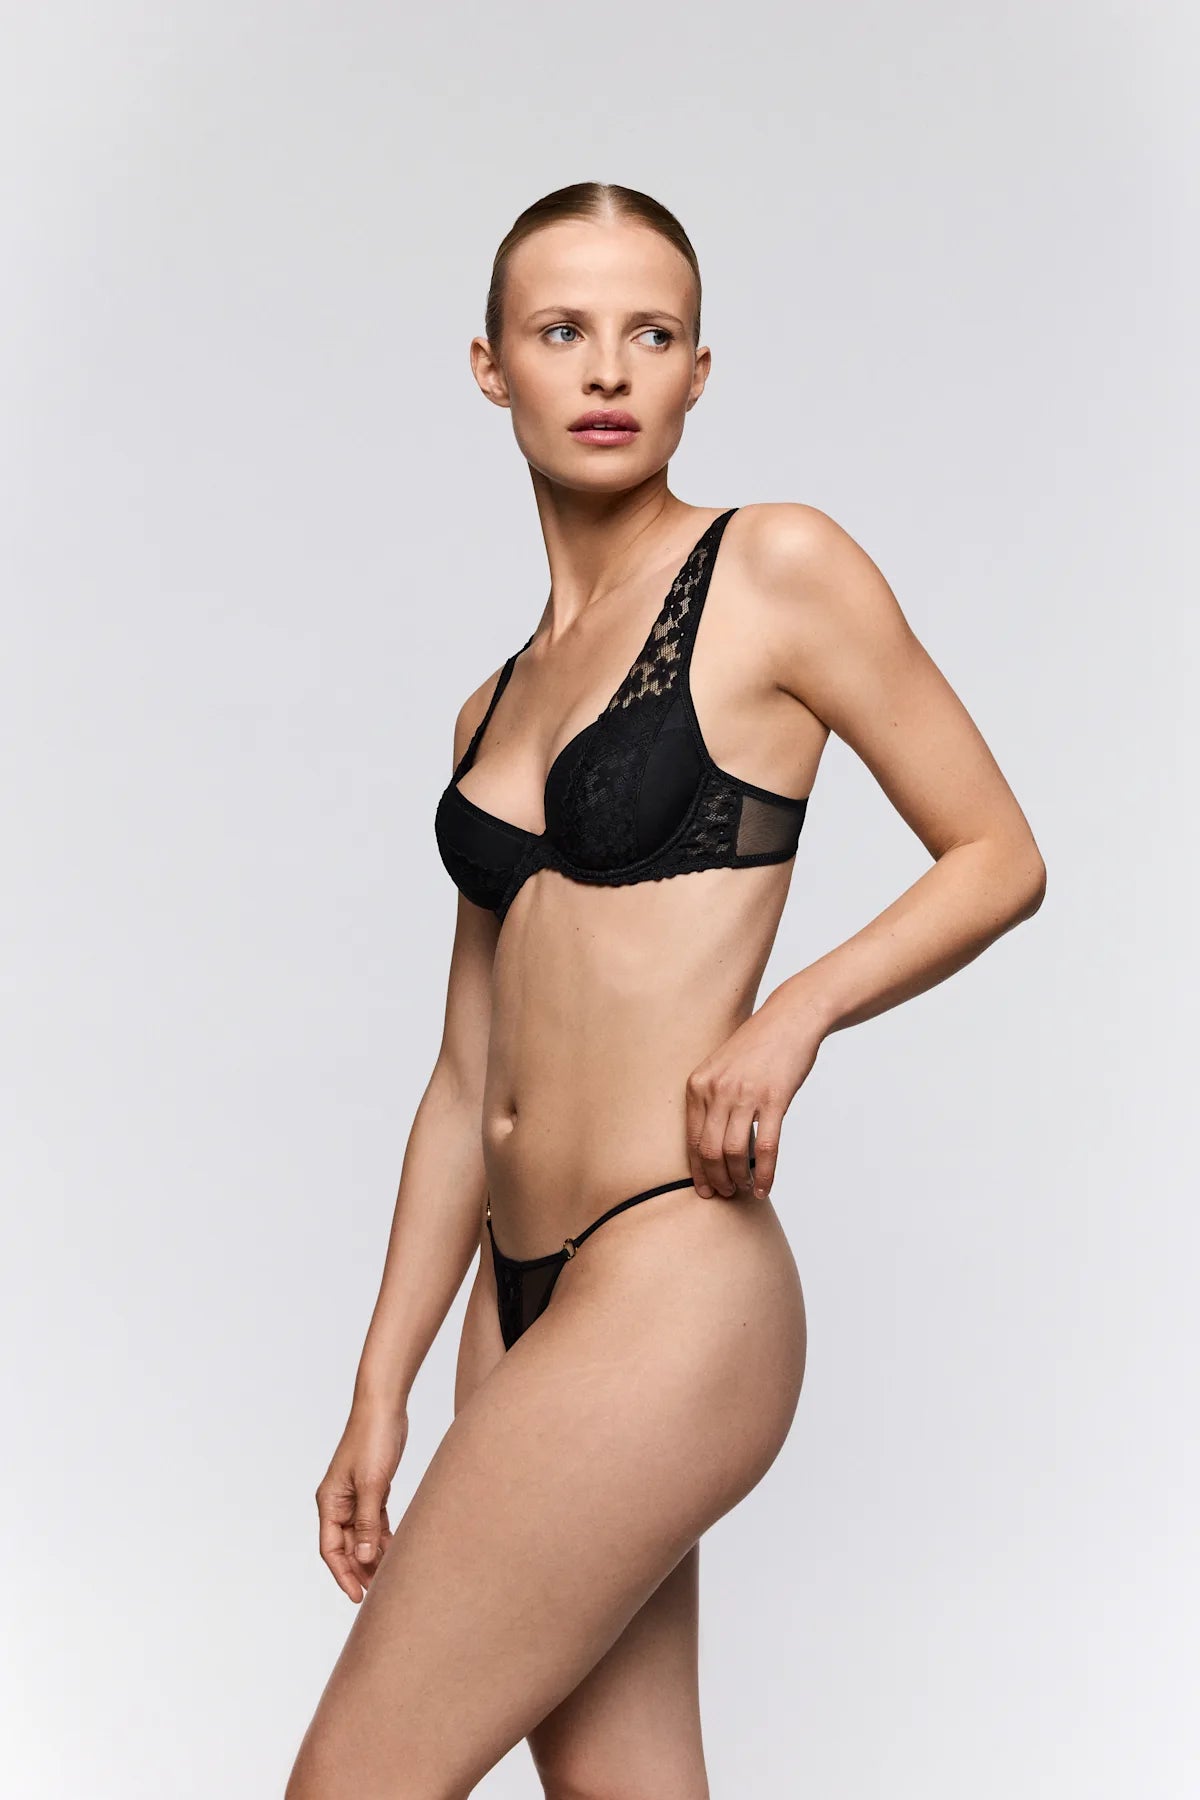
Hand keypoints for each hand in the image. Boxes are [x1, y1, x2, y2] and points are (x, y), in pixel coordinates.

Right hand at [315, 1401, 407, 1601]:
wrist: (384, 1407)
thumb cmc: (372, 1439)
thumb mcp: (372, 1484)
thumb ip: (368, 1522)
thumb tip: (365, 1557)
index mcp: (330, 1502)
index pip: (331, 1548)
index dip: (342, 1574)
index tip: (357, 1597)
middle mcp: (339, 1502)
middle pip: (347, 1546)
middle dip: (360, 1569)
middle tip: (379, 1593)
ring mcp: (356, 1496)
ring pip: (362, 1535)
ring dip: (373, 1555)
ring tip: (389, 1577)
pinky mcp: (373, 1488)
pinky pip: (375, 1521)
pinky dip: (383, 1537)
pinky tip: (396, 1551)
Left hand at [684, 993, 823, 1199]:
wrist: (789, 1018)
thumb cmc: (757, 1045)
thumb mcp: (721, 1067)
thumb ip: (712, 1099)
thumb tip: (711, 1143)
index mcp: (699, 1084)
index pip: (692, 1139)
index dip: (697, 1170)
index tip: (704, 1189)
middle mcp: (717, 1090)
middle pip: (710, 1150)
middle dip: (717, 1180)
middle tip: (726, 1194)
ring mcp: (745, 1095)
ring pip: (735, 1153)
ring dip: (739, 1179)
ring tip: (744, 1189)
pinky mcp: (774, 1099)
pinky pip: (765, 1148)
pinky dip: (764, 1173)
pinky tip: (765, 1186)